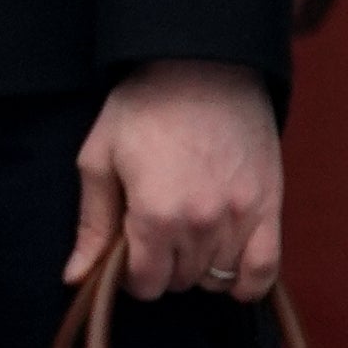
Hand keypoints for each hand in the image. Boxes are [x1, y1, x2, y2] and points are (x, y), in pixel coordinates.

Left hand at [66, 60, 283, 300]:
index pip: (145, 284)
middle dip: (163, 264)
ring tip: (190, 234)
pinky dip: (248, 283)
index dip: (131, 272)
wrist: (204, 63)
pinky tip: (230, 270)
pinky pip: (265, 269)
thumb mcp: (101, 158)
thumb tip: (76, 279)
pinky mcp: (270, 204)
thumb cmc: (144, 105)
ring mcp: (240, 216)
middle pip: (180, 281)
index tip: (130, 248)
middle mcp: (201, 223)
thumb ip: (92, 224)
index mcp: (155, 215)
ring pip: (217, 278)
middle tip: (158, 230)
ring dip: (200, 266)